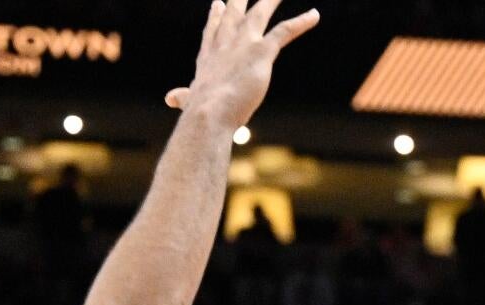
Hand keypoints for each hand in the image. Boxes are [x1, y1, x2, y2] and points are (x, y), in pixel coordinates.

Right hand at [162, 0, 320, 129]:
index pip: (213, 34)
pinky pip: (284, 31)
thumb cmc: (200, 113)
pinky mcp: (261, 50)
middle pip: (234, 15)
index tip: (219, 4)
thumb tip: (170, 98)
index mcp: (209, 58)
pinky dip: (300, 23)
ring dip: (271, 0)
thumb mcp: (191, 101)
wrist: (209, 112)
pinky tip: (314, 15)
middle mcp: (224, 45)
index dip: (216, 19)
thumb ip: (184, 97)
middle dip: (239, 1)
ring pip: (259, 14)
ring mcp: (242, 45)